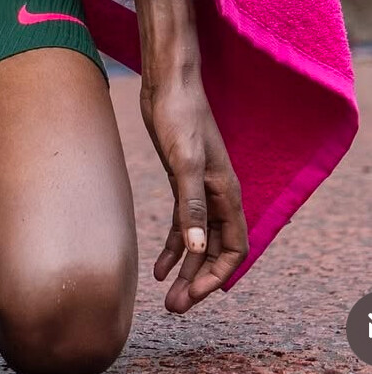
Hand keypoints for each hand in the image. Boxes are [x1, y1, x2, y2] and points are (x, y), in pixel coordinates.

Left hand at [138, 64, 248, 311]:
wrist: (166, 83)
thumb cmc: (179, 116)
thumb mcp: (183, 162)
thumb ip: (191, 206)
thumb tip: (196, 250)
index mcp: (227, 194)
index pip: (233, 249)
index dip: (215, 276)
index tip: (193, 295)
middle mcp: (218, 196)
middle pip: (214, 251)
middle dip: (197, 280)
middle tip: (175, 307)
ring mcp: (199, 189)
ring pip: (197, 241)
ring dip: (184, 268)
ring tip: (167, 296)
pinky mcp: (181, 180)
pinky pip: (181, 224)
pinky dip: (172, 246)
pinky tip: (157, 266)